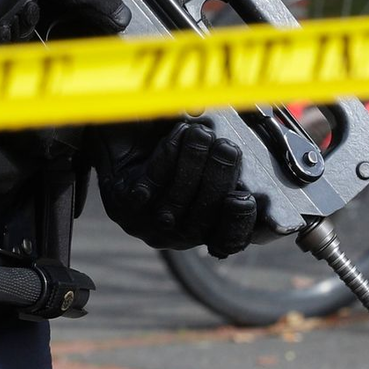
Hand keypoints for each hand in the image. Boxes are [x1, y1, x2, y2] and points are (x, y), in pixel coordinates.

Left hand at [93, 120, 257, 256]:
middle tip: (226, 147)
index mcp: (203, 226)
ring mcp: (147, 221)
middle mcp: (176, 232)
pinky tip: (177, 134)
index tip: (246, 198)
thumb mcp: (204, 152)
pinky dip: (168, 156)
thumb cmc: (171, 141)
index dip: (239, 224)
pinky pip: (152, 183)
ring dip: (193, 162)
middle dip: (219, 178)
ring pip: (178, 199)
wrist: (124, 129)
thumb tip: (244, 156)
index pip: (228, 239)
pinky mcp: (122, 204)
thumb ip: (226, 161)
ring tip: (201, 133)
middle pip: (204, 218)